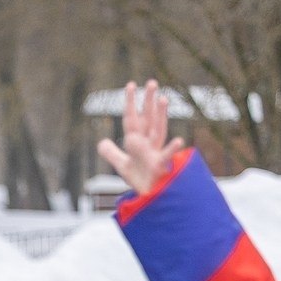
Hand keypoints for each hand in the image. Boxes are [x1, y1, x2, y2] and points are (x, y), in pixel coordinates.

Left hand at [97, 81, 188, 197]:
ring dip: (160, 115)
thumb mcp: (123, 166)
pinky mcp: (160, 167)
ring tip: (163, 98)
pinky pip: (167, 157)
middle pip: (148, 119)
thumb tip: (101, 142)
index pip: (132, 119)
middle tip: (152, 82)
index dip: (130, 103)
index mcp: (139, 142)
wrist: (151, 198)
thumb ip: (112, 153)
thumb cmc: (141, 181)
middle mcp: (148, 144)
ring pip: (158, 131)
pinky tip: (179, 141)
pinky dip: (173, 150)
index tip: (131, 84)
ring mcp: (155, 153)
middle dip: (149, 102)